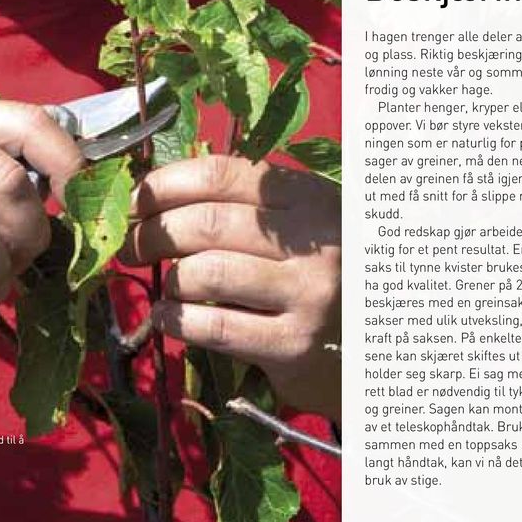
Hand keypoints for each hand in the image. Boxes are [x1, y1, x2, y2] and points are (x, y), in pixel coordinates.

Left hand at [122, 153, 340, 418]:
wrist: (391, 342)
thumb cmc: (334, 272)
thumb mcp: (308, 223)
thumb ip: (252, 207)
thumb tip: (162, 196)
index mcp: (309, 198)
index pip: (222, 175)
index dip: (166, 184)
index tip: (136, 200)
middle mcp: (311, 242)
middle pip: (206, 223)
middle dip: (153, 233)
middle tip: (130, 246)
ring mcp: (306, 295)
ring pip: (206, 274)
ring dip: (168, 280)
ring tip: (162, 286)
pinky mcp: (295, 347)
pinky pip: (216, 328)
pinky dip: (177, 322)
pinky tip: (168, 319)